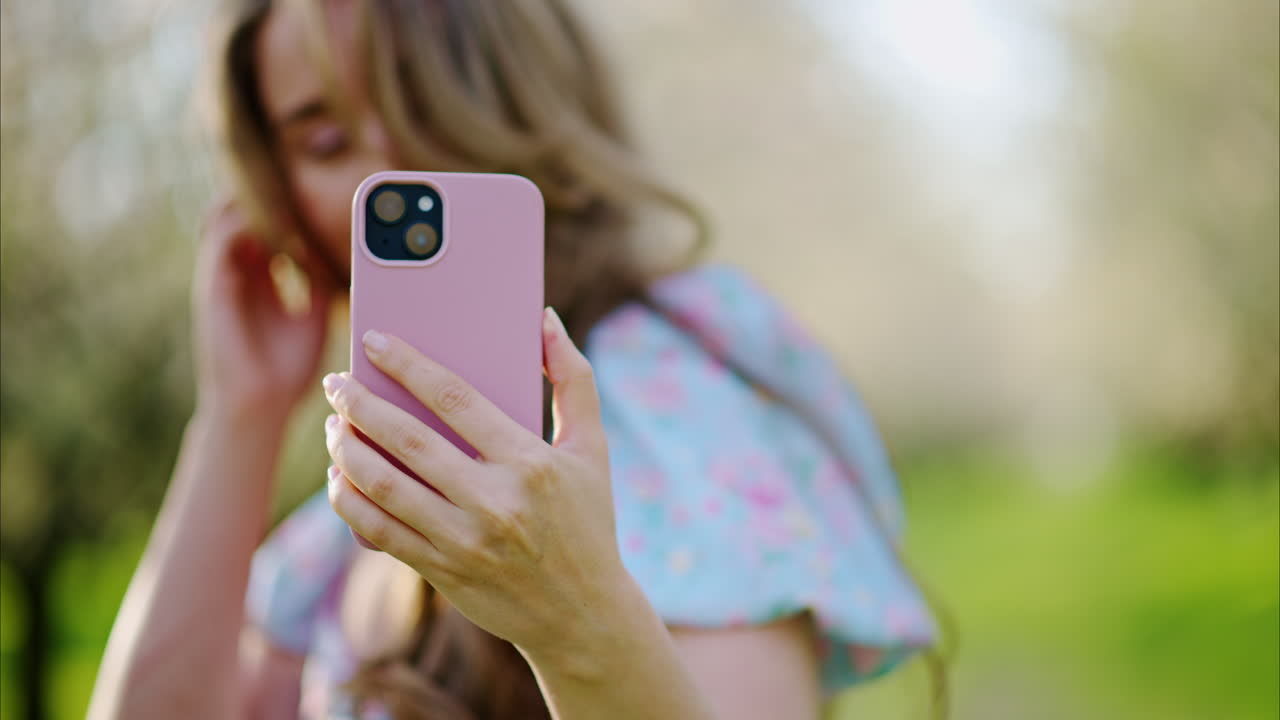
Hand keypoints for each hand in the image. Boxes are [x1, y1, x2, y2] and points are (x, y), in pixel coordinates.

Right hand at [192, 198, 334, 421]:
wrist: (260, 408)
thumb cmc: (287, 371)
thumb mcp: (315, 319)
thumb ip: (321, 284)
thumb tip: (340, 254)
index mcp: (260, 279)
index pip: (266, 225)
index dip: (285, 202)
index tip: (311, 183)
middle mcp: (237, 273)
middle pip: (241, 212)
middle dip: (268, 190)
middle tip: (298, 170)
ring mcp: (222, 278)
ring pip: (225, 217)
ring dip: (254, 198)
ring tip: (288, 183)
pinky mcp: (212, 288)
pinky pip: (221, 240)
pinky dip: (247, 223)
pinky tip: (280, 219)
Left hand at [322, 308, 629, 662]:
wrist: (583, 615)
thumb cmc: (587, 521)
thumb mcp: (593, 449)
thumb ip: (574, 379)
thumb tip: (545, 319)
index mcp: (530, 463)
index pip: (455, 398)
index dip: (408, 365)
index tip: (374, 340)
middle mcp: (494, 501)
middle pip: (408, 440)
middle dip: (361, 403)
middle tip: (336, 381)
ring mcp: (464, 541)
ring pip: (385, 486)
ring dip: (348, 450)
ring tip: (334, 424)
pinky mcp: (442, 572)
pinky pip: (380, 531)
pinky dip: (351, 502)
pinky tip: (341, 477)